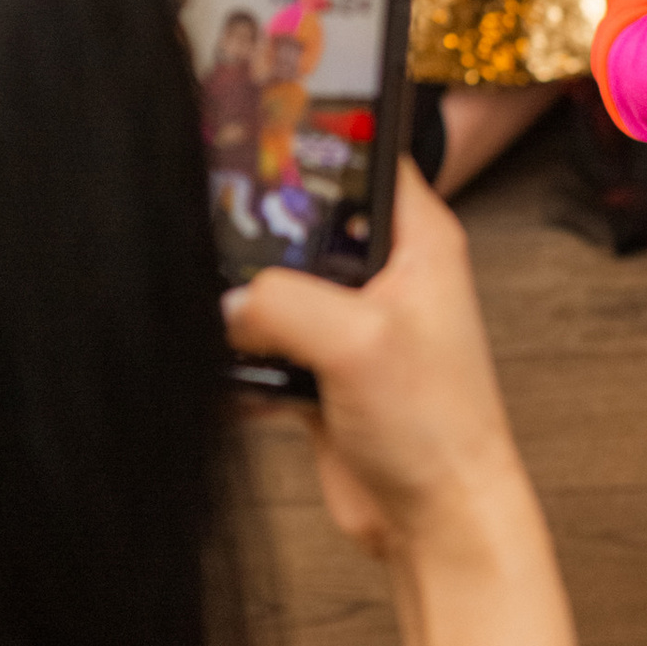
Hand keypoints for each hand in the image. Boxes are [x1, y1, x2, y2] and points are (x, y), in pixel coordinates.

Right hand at [227, 162, 596, 645]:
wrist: (436, 519)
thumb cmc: (437, 428)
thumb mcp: (358, 341)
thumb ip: (284, 301)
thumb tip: (225, 301)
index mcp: (419, 239)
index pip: (368, 153)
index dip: (320, 134)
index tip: (259, 125)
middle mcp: (386, 273)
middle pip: (306, 220)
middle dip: (259, 229)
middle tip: (210, 229)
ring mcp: (351, 322)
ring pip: (274, 285)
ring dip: (241, 302)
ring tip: (209, 310)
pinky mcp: (321, 370)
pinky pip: (261, 344)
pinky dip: (237, 358)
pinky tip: (223, 375)